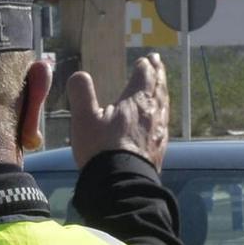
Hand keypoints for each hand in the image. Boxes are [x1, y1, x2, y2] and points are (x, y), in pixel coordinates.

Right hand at [68, 53, 169, 169]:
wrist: (120, 185)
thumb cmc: (102, 149)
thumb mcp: (84, 118)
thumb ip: (81, 93)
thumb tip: (79, 75)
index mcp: (136, 102)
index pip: (145, 77)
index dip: (145, 67)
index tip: (146, 60)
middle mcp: (153, 114)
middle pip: (159, 89)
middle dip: (158, 74)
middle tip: (158, 63)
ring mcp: (159, 134)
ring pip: (164, 106)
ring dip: (162, 93)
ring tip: (161, 88)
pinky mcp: (159, 151)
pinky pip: (164, 126)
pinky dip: (162, 115)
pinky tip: (160, 121)